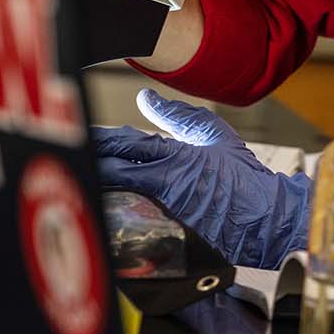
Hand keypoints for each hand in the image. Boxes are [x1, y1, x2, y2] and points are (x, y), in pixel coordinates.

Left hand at [92, 89, 311, 268]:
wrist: (265, 219)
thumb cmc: (244, 179)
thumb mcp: (215, 137)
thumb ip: (178, 116)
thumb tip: (147, 98)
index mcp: (175, 156)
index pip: (126, 143)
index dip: (100, 139)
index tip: (80, 133)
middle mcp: (164, 184)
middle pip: (110, 171)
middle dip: (88, 163)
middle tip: (68, 155)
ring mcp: (161, 212)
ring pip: (113, 199)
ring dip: (94, 189)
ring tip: (76, 179)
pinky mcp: (163, 235)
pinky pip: (126, 223)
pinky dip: (109, 215)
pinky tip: (95, 213)